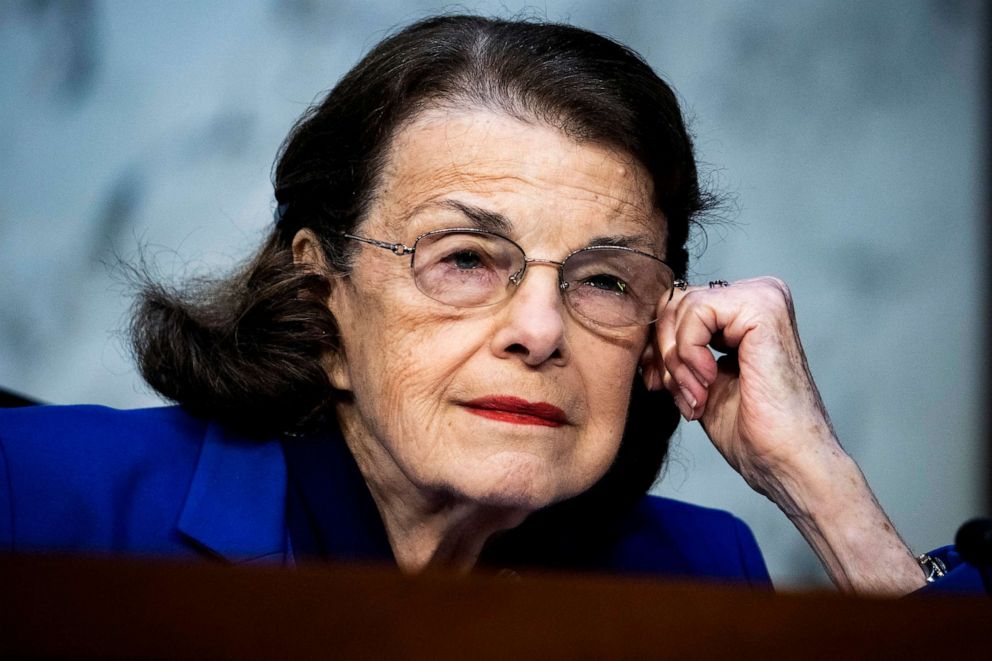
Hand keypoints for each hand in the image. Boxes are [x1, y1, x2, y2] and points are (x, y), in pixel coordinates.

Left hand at [640, 277, 925, 594]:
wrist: (784, 460)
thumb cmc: (749, 429)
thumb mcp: (698, 378)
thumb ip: (677, 347)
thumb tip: (641, 330)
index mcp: (746, 310)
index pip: (678, 305)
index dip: (658, 345)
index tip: (659, 383)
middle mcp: (759, 294)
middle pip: (675, 301)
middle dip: (664, 352)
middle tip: (679, 393)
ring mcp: (764, 296)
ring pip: (682, 307)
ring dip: (677, 360)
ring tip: (697, 395)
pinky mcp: (763, 307)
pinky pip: (696, 312)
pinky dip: (689, 352)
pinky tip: (709, 382)